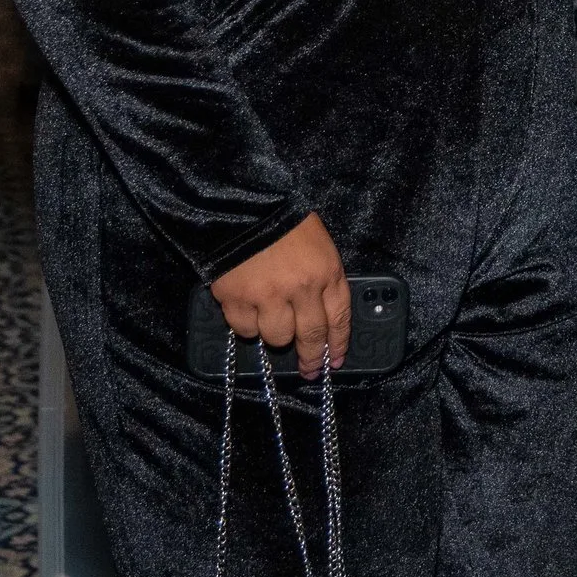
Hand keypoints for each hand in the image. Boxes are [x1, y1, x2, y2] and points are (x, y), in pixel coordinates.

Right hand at [211, 213, 349, 377]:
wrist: (242, 206)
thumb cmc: (284, 220)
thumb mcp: (319, 244)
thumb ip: (323, 278)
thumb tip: (324, 316)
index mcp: (325, 270)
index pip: (340, 317)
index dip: (339, 343)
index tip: (336, 359)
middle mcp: (300, 288)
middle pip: (311, 336)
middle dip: (313, 358)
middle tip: (310, 370)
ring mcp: (267, 296)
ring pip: (277, 338)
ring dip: (277, 336)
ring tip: (273, 324)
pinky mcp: (236, 299)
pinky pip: (245, 329)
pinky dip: (248, 326)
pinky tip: (249, 314)